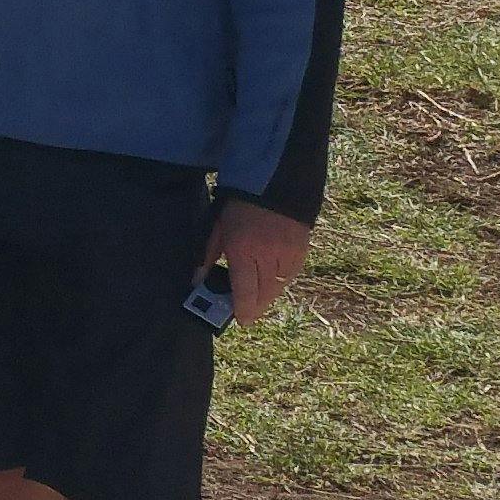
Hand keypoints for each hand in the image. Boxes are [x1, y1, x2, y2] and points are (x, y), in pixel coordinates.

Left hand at [207, 200, 313, 326]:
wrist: (275, 180)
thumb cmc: (239, 202)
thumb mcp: (217, 225)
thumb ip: (208, 254)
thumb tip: (198, 279)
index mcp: (244, 250)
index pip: (244, 291)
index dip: (243, 310)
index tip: (241, 320)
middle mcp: (268, 256)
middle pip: (264, 295)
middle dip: (255, 306)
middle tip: (247, 311)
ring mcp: (288, 254)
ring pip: (279, 287)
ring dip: (267, 294)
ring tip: (257, 295)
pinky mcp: (301, 250)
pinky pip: (290, 275)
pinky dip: (280, 280)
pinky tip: (271, 278)